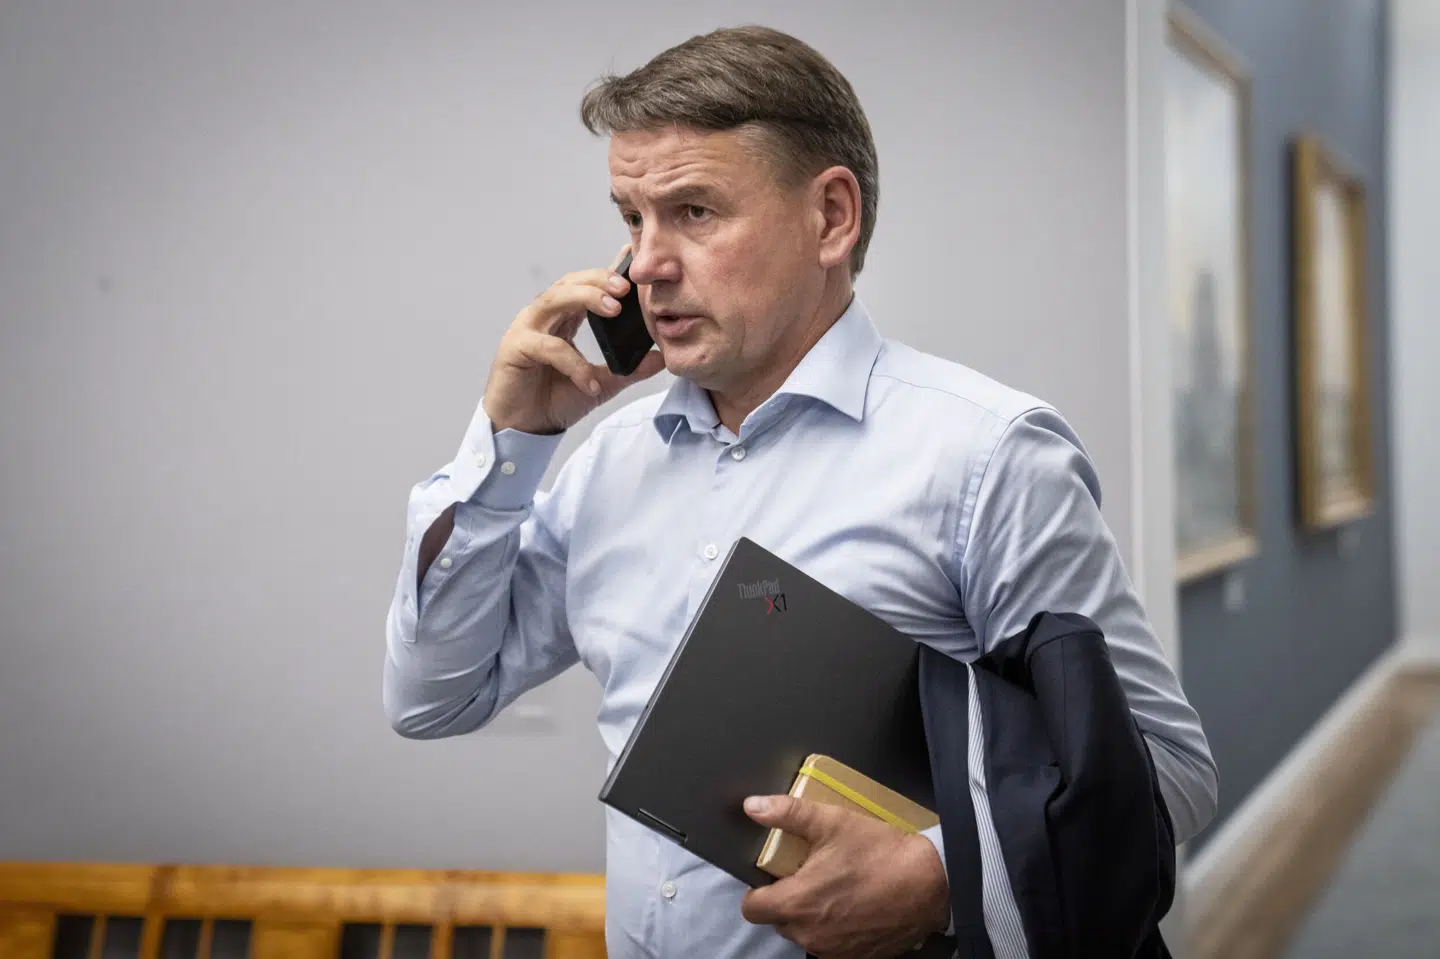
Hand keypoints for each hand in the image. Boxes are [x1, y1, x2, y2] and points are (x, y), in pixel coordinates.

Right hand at [483, 244, 666, 434]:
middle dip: (598, 279)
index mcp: (563, 319)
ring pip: (554, 300)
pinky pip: (548, 347)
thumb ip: (628, 370)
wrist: (525, 429)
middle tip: (626, 287)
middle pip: (569, 283)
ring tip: (613, 309)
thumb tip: (660, 358)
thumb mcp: (601, 384)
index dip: (606, 272)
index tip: (631, 260)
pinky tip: (590, 382)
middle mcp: (543, 318)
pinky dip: (573, 363)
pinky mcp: (515, 348)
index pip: (584, 285)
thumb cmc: (554, 401)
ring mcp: (526, 329)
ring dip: (585, 299)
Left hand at [740, 794, 950, 957]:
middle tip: (809, 875)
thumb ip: (787, 813)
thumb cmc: (878, 852)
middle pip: (778, 921)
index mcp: (796, 904)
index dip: (759, 889)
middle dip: (787, 900)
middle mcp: (810, 935)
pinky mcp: (857, 957)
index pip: (752, 908)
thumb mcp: (831, 822)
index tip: (777, 874)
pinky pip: (831, 945)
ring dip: (810, 916)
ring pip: (805, 934)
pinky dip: (834, 929)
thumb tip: (751, 806)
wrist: (931, 883)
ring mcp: (834, 951)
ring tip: (834, 889)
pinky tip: (854, 906)